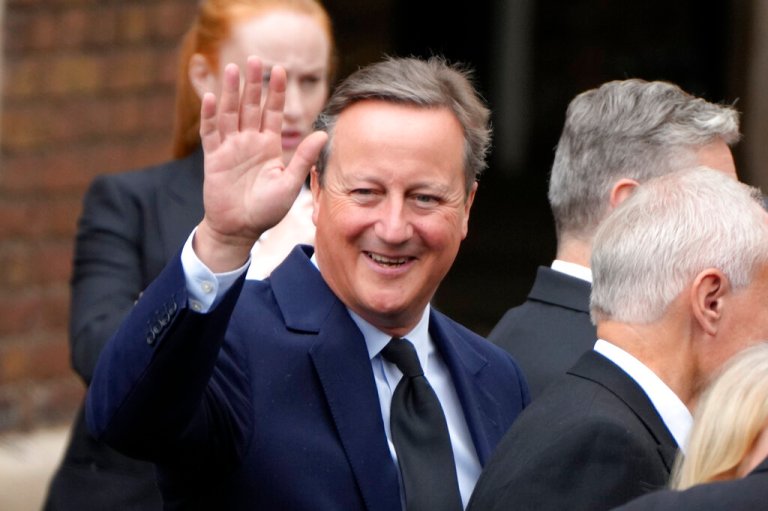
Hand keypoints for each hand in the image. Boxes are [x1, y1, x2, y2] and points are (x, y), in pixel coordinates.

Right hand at [194, 57, 327, 270]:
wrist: (240, 229)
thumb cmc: (267, 210)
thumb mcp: (289, 184)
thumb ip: (303, 158)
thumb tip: (324, 134)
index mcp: (269, 146)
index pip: (273, 112)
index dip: (276, 92)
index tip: (281, 70)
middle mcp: (249, 142)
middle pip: (250, 106)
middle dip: (253, 83)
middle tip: (255, 59)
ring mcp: (230, 148)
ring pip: (229, 113)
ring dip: (230, 92)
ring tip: (231, 69)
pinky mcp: (214, 158)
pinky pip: (210, 133)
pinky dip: (209, 115)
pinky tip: (211, 97)